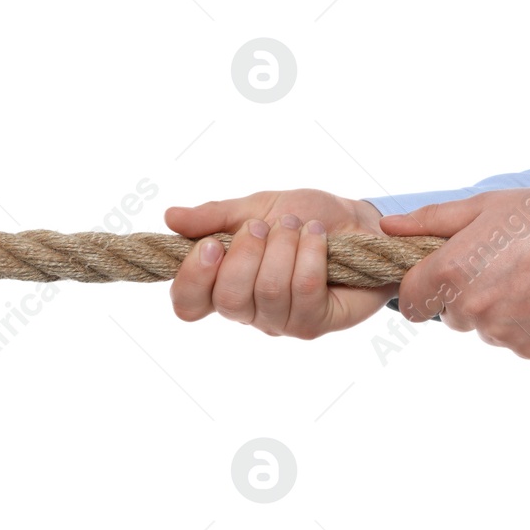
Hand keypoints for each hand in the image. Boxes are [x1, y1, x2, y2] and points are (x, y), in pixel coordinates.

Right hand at [165, 189, 396, 338]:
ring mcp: (282, 321)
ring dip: (284, 246)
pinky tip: (318, 236)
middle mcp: (249, 310)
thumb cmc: (304, 217)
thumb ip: (214, 216)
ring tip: (298, 225)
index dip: (193, 278)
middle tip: (265, 226)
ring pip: (268, 291)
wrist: (359, 222)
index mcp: (224, 283)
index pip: (188, 303)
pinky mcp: (316, 323)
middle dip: (248, 252)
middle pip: (228, 299)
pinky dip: (310, 254)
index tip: (211, 244)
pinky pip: (303, 290)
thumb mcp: (255, 206)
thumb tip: (170, 217)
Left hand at [379, 186, 529, 357]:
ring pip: (483, 329)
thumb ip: (430, 221)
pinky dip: (526, 325)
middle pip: (449, 315)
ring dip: (496, 311)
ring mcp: (501, 334)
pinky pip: (514, 342)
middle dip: (465, 295)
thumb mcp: (484, 206)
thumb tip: (389, 229)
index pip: (410, 300)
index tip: (442, 275)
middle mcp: (470, 308)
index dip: (422, 288)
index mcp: (451, 272)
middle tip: (502, 265)